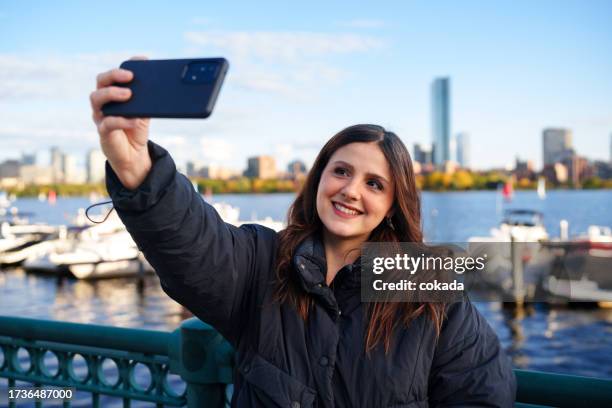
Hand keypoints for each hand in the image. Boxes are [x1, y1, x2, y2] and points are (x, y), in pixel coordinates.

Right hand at [90, 57, 151, 189]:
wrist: (133, 154)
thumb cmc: (136, 129)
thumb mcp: (145, 111)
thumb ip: (149, 99)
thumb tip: (165, 86)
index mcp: (112, 93)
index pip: (114, 74)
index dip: (126, 65)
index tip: (141, 61)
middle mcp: (103, 102)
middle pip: (101, 81)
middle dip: (114, 75)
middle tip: (130, 76)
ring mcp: (100, 116)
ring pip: (96, 98)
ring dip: (112, 94)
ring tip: (129, 94)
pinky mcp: (103, 132)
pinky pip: (107, 123)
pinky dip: (120, 120)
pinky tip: (133, 120)